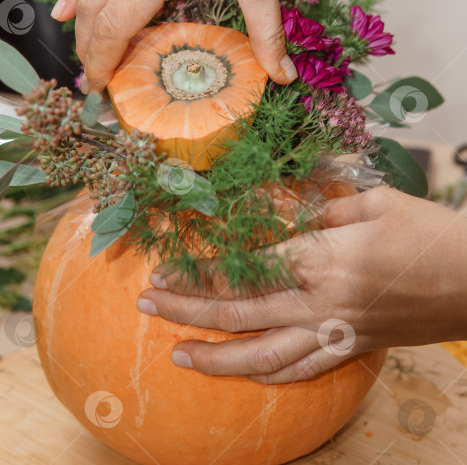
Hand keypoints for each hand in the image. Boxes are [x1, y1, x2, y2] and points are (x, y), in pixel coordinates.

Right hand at [52, 0, 400, 91]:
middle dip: (89, 45)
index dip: (104, 59)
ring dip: (81, 16)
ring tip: (82, 45)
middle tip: (95, 75)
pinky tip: (72, 0)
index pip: (116, 24)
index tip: (102, 86)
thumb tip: (282, 75)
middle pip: (94, 5)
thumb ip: (266, 33)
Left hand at [137, 188, 466, 383]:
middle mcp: (321, 303)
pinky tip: (245, 374)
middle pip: (239, 313)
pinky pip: (303, 370)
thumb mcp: (369, 201)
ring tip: (180, 357)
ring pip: (263, 357)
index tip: (165, 266)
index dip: (198, 268)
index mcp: (322, 258)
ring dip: (216, 359)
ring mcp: (336, 332)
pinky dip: (269, 376)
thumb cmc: (426, 230)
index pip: (242, 268)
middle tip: (148, 304)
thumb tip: (275, 208)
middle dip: (187, 310)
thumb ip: (315, 207)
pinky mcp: (353, 347)